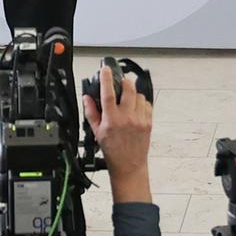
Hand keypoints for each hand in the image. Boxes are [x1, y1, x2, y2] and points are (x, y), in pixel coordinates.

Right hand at [82, 65, 152, 202]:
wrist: (128, 166)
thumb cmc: (112, 151)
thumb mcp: (96, 132)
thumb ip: (91, 112)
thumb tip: (87, 98)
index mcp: (112, 120)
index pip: (108, 93)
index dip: (106, 78)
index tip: (105, 70)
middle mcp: (127, 118)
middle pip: (128, 89)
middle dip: (124, 81)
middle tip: (120, 82)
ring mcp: (139, 120)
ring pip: (139, 95)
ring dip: (133, 94)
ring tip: (127, 100)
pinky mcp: (148, 123)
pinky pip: (147, 105)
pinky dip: (141, 103)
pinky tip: (135, 109)